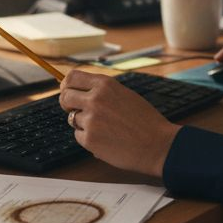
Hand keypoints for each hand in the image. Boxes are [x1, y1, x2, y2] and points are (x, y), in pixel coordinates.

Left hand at [58, 69, 179, 177]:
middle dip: (68, 104)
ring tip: (105, 128)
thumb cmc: (145, 121)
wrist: (157, 144)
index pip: (72, 77)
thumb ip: (102, 91)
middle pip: (65, 97)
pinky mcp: (89, 139)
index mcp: (105, 85)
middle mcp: (95, 99)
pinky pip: (79, 135)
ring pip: (73, 118)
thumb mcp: (124, 95)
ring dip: (84, 123)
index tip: (67, 91)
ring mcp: (90, 119)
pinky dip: (89, 138)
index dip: (66, 85)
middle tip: (76, 110)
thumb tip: (79, 90)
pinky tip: (107, 139)